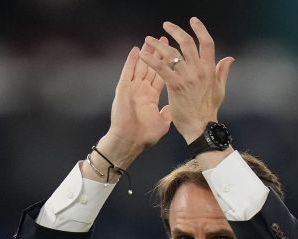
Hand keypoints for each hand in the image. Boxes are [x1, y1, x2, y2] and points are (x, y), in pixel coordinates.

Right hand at [105, 38, 171, 156]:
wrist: (129, 142)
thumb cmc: (144, 136)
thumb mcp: (162, 123)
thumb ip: (167, 112)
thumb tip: (173, 106)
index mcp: (150, 97)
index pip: (161, 75)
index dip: (167, 64)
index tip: (173, 52)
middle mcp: (141, 90)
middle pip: (151, 67)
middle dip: (158, 53)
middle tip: (165, 39)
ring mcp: (132, 88)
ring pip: (140, 66)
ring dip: (146, 53)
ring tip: (151, 40)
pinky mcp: (124, 89)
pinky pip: (127, 72)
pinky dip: (131, 61)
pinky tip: (136, 50)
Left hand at [139, 17, 233, 143]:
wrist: (201, 126)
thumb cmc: (209, 110)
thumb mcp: (220, 89)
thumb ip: (222, 71)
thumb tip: (229, 58)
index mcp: (209, 69)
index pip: (207, 43)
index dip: (200, 29)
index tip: (193, 21)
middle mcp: (198, 70)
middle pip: (187, 43)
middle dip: (175, 31)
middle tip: (166, 25)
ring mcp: (186, 77)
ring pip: (171, 53)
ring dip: (158, 44)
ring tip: (149, 39)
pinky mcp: (175, 86)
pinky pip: (161, 68)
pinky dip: (151, 60)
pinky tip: (142, 55)